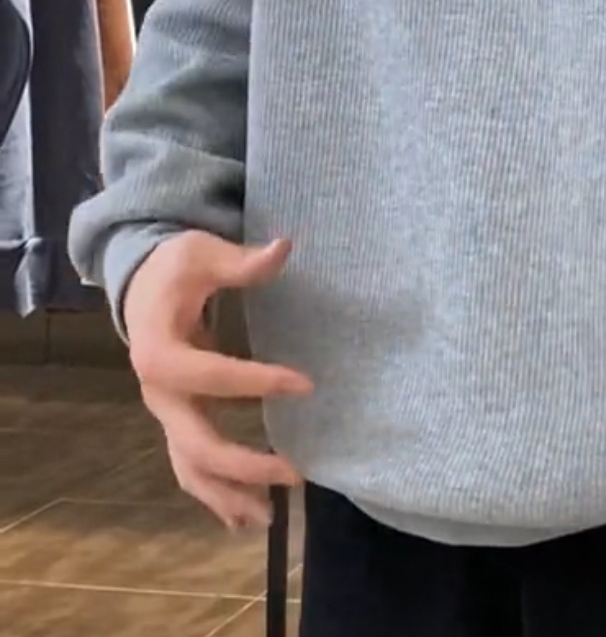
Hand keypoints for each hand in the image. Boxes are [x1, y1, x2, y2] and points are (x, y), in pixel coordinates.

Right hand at [125, 233, 312, 530]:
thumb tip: (284, 248)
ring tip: (270, 518)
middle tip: (295, 472)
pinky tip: (244, 518)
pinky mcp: (176, 421)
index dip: (257, 382)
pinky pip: (192, 467)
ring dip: (227, 495)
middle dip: (243, 465)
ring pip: (190, 468)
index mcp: (159, 352)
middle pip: (195, 444)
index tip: (306, 385)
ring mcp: (164, 414)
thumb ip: (240, 262)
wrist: (139, 285)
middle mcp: (157, 394)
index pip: (211, 376)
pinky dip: (216, 494)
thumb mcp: (202, 253)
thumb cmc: (175, 268)